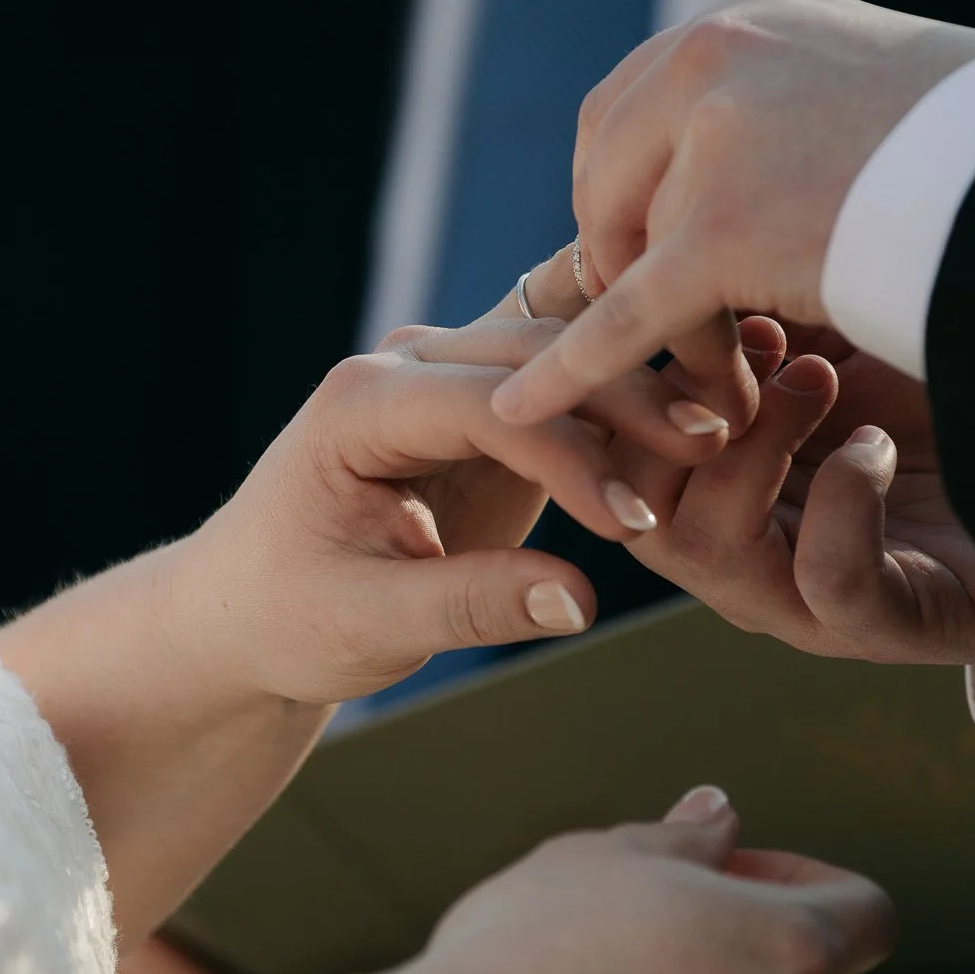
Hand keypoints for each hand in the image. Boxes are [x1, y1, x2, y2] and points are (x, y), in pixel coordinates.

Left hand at [164, 254, 733, 706]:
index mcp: (360, 404)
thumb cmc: (290, 619)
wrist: (250, 610)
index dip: (573, 457)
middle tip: (719, 445)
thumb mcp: (369, 626)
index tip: (638, 525)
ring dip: (639, 383)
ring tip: (724, 432)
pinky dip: (626, 395)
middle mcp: (404, 366)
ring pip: (562, 348)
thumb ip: (472, 606)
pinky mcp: (484, 403)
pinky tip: (694, 426)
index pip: (489, 406)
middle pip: (537, 352)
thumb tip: (581, 598)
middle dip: (628, 396)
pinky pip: (568, 381)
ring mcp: (447, 373)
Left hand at [492, 0, 974, 425]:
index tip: (647, 247)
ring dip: (665, 329)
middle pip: (605, 174)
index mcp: (752, 20)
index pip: (634, 105)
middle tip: (662, 323)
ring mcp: (715, 140)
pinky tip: (519, 408)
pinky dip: (570, 371)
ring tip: (726, 385)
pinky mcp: (724, 231)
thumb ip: (806, 114)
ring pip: (634, 256)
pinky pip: (624, 321)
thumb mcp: (879, 98)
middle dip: (619, 254)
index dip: (627, 190)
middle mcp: (717, 57)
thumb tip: (793, 150)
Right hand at [615, 320, 974, 663]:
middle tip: (757, 337)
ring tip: (820, 381)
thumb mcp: (832, 332)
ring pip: (704, 547)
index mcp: (713, 480)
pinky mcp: (890, 623)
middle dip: (674, 411)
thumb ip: (750, 297)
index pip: (612, 444)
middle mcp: (744, 547)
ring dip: (754, 450)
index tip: (679, 291)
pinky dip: (844, 505)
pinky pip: (829, 583)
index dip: (619, 372)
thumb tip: (674, 217)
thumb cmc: (946, 400)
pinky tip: (880, 444)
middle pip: (634, 499)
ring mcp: (807, 595)